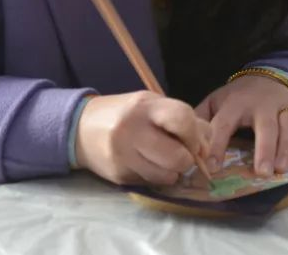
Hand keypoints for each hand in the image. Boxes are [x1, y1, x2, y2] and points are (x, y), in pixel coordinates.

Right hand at [74, 91, 210, 185]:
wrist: (80, 128)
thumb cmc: (126, 114)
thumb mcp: (152, 105)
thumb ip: (182, 119)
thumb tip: (207, 145)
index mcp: (145, 106)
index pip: (182, 119)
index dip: (195, 134)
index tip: (193, 140)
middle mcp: (133, 130)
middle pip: (178, 157)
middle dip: (187, 159)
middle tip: (181, 154)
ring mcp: (124, 155)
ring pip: (167, 176)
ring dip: (173, 172)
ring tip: (163, 160)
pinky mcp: (119, 176)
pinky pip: (151, 183)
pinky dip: (156, 176)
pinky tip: (146, 164)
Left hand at [195, 75, 287, 176]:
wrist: (268, 79)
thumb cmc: (238, 98)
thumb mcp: (216, 102)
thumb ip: (202, 119)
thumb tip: (184, 141)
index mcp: (236, 102)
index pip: (225, 123)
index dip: (217, 145)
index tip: (213, 168)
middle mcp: (263, 103)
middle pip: (266, 125)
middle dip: (264, 148)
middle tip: (261, 172)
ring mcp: (286, 106)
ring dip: (287, 148)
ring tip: (281, 170)